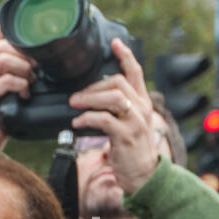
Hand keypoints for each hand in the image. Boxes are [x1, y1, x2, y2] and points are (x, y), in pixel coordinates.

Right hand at [0, 24, 35, 156]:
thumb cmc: (7, 114)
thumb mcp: (17, 88)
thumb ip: (25, 73)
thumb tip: (47, 60)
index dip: (8, 29)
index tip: (28, 39)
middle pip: (2, 44)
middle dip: (25, 54)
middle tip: (36, 69)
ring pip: (3, 59)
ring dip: (23, 69)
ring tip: (30, 82)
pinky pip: (5, 80)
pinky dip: (20, 85)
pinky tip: (24, 94)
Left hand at [69, 39, 158, 192]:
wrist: (144, 176)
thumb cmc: (130, 150)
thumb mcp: (126, 125)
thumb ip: (115, 111)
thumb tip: (90, 99)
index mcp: (142, 103)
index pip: (136, 72)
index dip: (125, 55)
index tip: (114, 42)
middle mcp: (142, 109)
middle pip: (119, 83)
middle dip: (93, 86)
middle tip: (75, 97)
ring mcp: (136, 122)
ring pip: (114, 98)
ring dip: (90, 99)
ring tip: (75, 106)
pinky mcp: (127, 136)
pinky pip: (105, 120)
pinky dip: (88, 118)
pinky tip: (78, 123)